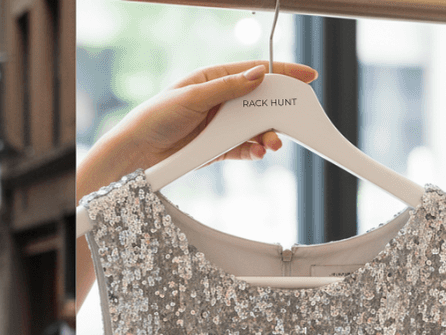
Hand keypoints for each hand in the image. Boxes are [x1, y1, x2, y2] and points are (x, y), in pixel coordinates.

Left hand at [78, 60, 318, 202]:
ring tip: (271, 143)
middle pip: (261, 102)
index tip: (308, 76)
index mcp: (215, 79)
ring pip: (255, 127)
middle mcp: (222, 100)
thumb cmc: (156, 116)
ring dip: (267, 134)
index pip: (256, 71)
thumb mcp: (192, 97)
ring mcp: (222, 124)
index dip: (283, 73)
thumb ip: (227, 87)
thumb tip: (258, 74)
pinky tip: (258, 152)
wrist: (137, 152)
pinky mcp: (219, 146)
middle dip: (279, 112)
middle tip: (293, 121)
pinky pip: (244, 147)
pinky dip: (254, 150)